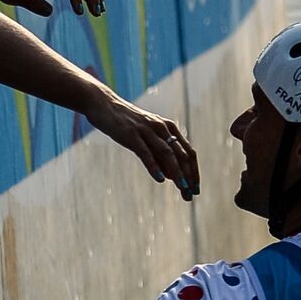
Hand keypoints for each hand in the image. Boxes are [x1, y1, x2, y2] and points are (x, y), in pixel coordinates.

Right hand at [84, 91, 200, 199]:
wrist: (104, 105)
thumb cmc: (126, 123)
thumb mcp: (147, 138)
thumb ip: (159, 155)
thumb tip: (172, 176)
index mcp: (168, 128)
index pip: (188, 152)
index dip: (194, 172)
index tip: (196, 190)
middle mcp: (161, 128)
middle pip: (182, 154)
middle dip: (188, 176)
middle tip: (191, 195)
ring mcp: (146, 130)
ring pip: (167, 153)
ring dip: (177, 172)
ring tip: (182, 188)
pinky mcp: (131, 134)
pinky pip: (145, 152)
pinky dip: (154, 166)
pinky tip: (160, 179)